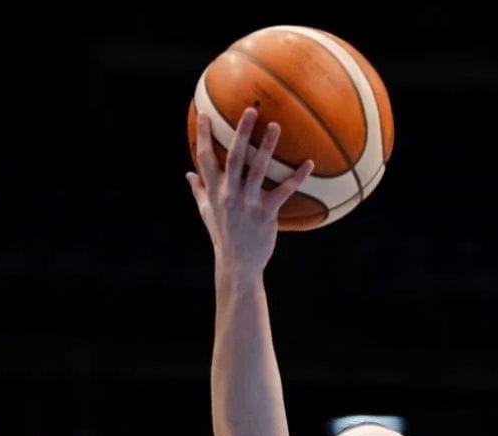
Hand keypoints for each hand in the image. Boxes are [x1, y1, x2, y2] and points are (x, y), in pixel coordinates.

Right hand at [188, 108, 315, 276]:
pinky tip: (309, 163)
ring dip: (268, 146)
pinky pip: (283, 191)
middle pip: (234, 157)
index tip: (204, 114)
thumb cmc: (223, 236)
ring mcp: (248, 203)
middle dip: (241, 132)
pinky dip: (297, 177)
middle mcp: (229, 194)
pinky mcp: (266, 213)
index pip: (204, 158)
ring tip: (276, 126)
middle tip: (249, 110)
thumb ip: (199, 191)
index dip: (202, 136)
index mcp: (214, 191)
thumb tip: (188, 174)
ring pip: (258, 169)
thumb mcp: (207, 213)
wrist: (237, 264)